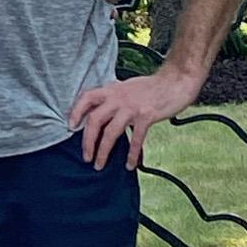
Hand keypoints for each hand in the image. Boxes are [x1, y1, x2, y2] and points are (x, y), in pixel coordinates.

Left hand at [69, 66, 202, 169]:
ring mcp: (132, 107)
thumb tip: (100, 110)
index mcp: (111, 90)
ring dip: (103, 151)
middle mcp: (118, 98)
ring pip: (111, 132)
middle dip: (87, 141)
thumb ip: (113, 97)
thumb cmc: (151, 87)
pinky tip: (129, 165)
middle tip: (86, 156)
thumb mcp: (126, 87)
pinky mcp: (146, 116)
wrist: (175, 81)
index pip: (86, 98)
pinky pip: (136, 139)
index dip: (75, 112)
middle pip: (95, 120)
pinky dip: (131, 154)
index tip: (70, 126)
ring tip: (99, 164)